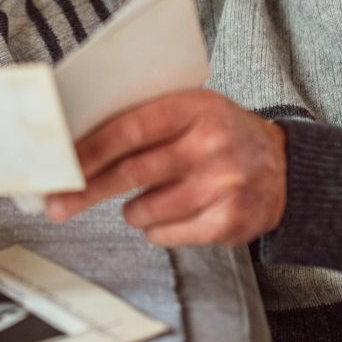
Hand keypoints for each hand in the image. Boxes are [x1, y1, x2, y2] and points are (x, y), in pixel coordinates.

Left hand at [44, 89, 286, 247]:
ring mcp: (223, 185)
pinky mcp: (230, 221)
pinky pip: (168, 234)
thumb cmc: (222, 136)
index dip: (88, 150)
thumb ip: (145, 120)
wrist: (285, 168)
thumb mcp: (192, 110)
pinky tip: (167, 215)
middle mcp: (211, 144)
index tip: (58, 165)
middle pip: (131, 172)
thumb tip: (77, 145)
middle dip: (86, 190)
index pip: (129, 129)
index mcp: (195, 108)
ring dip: (131, 210)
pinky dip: (155, 229)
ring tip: (141, 202)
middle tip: (57, 204)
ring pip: (147, 208)